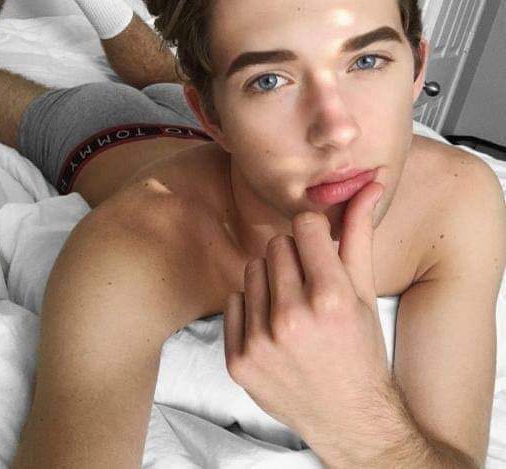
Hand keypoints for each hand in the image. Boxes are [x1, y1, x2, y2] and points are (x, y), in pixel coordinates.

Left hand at [223, 180, 390, 440]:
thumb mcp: (363, 291)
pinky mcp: (238, 360)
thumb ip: (358, 234)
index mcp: (329, 297)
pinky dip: (250, 308)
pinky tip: (273, 328)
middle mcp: (291, 318)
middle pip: (275, 244)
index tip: (319, 250)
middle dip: (293, 257)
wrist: (350, 418)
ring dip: (271, 280)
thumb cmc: (361, 349)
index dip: (314, 235)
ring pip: (252, 269)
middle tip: (309, 285)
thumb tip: (369, 185)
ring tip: (292, 307)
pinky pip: (233, 301)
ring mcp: (260, 341)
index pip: (303, 225)